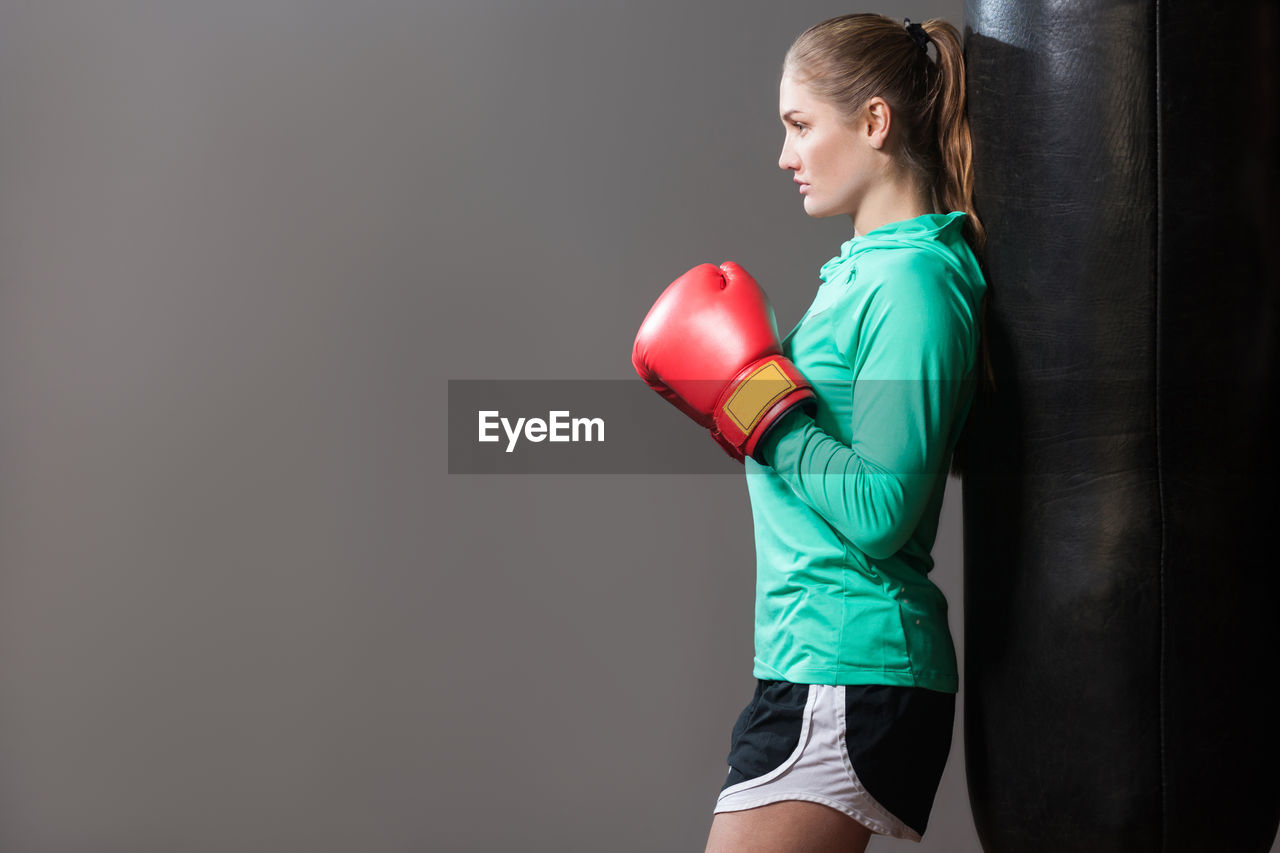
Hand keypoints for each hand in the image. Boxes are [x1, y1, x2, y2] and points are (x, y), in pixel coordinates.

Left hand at [631, 261, 814, 462]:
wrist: (746, 390)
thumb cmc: (751, 340)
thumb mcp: (748, 290)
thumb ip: (730, 272)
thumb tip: (718, 272)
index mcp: (682, 288)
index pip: (708, 284)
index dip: (728, 301)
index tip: (736, 322)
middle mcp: (659, 312)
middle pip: (688, 309)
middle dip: (705, 320)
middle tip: (725, 342)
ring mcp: (650, 341)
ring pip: (677, 334)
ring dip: (690, 341)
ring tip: (712, 357)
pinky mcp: (649, 368)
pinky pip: (665, 359)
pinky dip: (679, 362)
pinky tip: (696, 366)